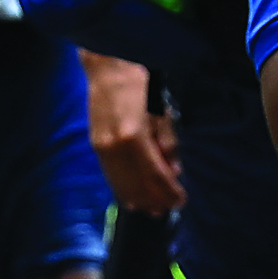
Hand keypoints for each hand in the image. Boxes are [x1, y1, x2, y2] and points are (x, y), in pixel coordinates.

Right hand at [87, 54, 182, 212]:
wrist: (108, 69)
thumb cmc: (139, 85)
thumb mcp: (162, 112)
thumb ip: (168, 144)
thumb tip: (173, 172)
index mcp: (135, 137)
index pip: (156, 175)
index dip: (169, 191)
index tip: (181, 200)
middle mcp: (116, 147)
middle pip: (138, 185)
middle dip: (156, 200)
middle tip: (170, 208)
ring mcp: (102, 148)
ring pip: (122, 185)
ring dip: (140, 199)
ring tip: (154, 209)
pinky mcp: (96, 146)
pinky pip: (110, 176)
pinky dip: (123, 190)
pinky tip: (133, 198)